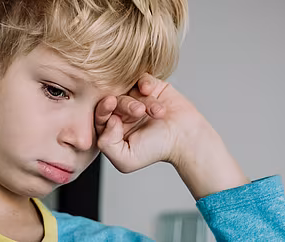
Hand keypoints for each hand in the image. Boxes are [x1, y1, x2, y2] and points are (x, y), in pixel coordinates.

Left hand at [94, 74, 248, 198]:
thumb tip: (107, 121)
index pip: (99, 114)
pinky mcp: (152, 87)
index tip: (110, 103)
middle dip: (125, 104)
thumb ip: (108, 145)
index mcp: (113, 127)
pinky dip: (146, 83)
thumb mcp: (126, 159)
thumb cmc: (156, 150)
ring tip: (157, 113)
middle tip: (138, 111)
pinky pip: (142, 78)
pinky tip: (150, 91)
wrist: (185, 139)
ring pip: (129, 90)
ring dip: (142, 100)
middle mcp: (122, 111)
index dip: (102, 108)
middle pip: (114, 100)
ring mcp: (137, 98)